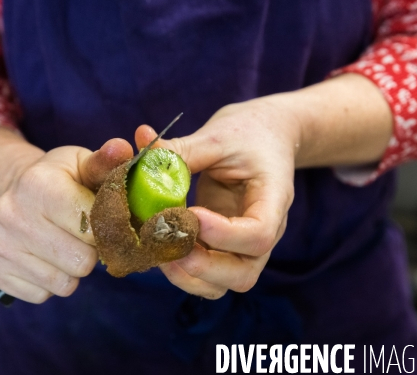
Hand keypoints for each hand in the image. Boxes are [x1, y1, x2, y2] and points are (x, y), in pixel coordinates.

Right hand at [0, 138, 132, 302]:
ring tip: (64, 245)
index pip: (93, 228)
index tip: (100, 220)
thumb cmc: (60, 179)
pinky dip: (50, 282)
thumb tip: (122, 148)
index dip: (106, 229)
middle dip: (90, 252)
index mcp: (38, 183)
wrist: (13, 191)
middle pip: (82, 262)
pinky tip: (44, 257)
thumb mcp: (82, 164)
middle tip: (82, 236)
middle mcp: (11, 213)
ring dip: (71, 269)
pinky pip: (42, 295)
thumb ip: (107, 162)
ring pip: (64, 284)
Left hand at [134, 100, 299, 298]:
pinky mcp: (224, 249)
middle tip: (168, 242)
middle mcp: (265, 231)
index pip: (259, 234)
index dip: (222, 234)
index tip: (191, 214)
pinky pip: (207, 276)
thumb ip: (184, 150)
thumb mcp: (220, 134)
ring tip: (159, 250)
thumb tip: (142, 156)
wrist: (267, 137)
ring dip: (188, 275)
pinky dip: (183, 271)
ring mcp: (245, 246)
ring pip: (224, 284)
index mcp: (274, 200)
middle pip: (244, 273)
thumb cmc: (249, 133)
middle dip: (202, 266)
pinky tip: (160, 248)